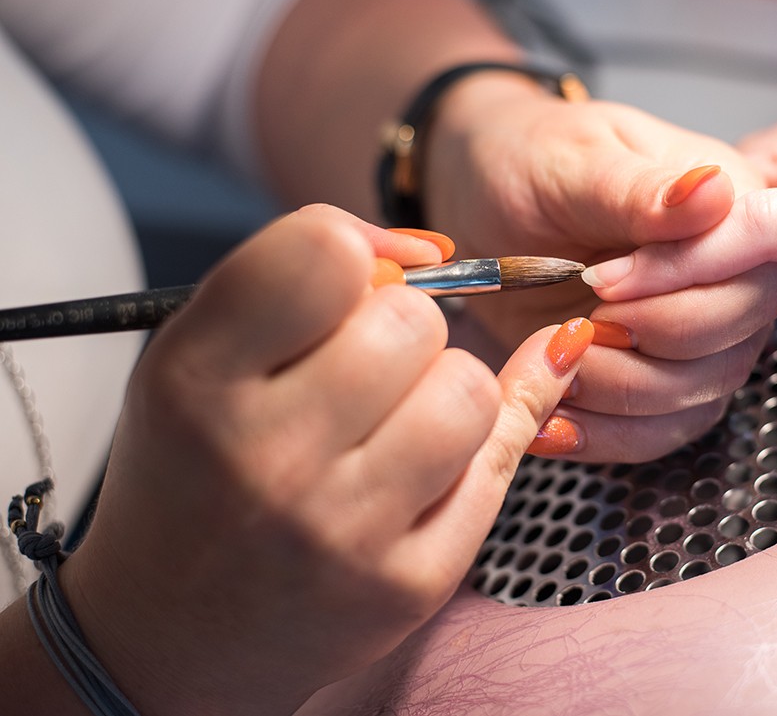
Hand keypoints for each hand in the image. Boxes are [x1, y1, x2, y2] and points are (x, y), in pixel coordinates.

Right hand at [57, 205, 591, 714]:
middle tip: (363, 369)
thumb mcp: (201, 360)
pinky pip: (496, 466)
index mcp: (198, 381)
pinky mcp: (407, 586)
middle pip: (414, 323)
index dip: (354, 252)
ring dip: (446, 391)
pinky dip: (472, 452)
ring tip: (396, 421)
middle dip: (401, 330)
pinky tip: (425, 465)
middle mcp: (269, 458)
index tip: (351, 281)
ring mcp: (343, 531)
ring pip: (471, 392)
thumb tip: (439, 251)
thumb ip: (302, 282)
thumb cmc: (196, 470)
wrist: (173, 632)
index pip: (322, 254)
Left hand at [423, 75, 776, 460]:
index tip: (594, 279)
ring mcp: (701, 336)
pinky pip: (657, 433)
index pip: (750, 265)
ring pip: (696, 398)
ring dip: (617, 395)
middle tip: (571, 322)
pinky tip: (552, 416)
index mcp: (731, 203)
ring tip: (553, 360)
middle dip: (644, 344)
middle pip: (732, 341)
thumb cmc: (528, 158)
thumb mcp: (571, 160)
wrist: (481, 197)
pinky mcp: (659, 381)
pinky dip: (604, 435)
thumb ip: (637, 189)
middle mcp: (730, 275)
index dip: (674, 287)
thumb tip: (714, 190)